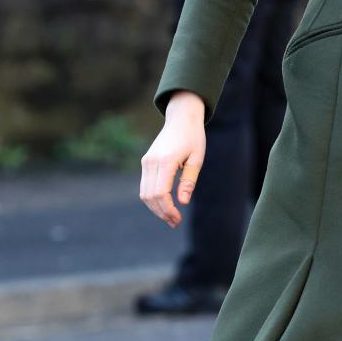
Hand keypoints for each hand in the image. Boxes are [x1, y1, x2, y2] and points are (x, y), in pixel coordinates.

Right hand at [139, 91, 206, 226]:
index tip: (178, 219)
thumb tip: (182, 203)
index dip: (168, 209)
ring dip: (156, 208)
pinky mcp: (146, 162)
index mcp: (166, 161)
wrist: (181, 118)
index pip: (160, 193)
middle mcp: (151, 162)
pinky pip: (145, 186)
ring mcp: (146, 162)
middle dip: (161, 212)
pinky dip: (153, 198)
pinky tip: (165, 205)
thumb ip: (188, 182)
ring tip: (171, 217)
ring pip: (144, 193)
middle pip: (149, 196)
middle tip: (175, 222)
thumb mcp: (197, 159)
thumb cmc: (193, 138)